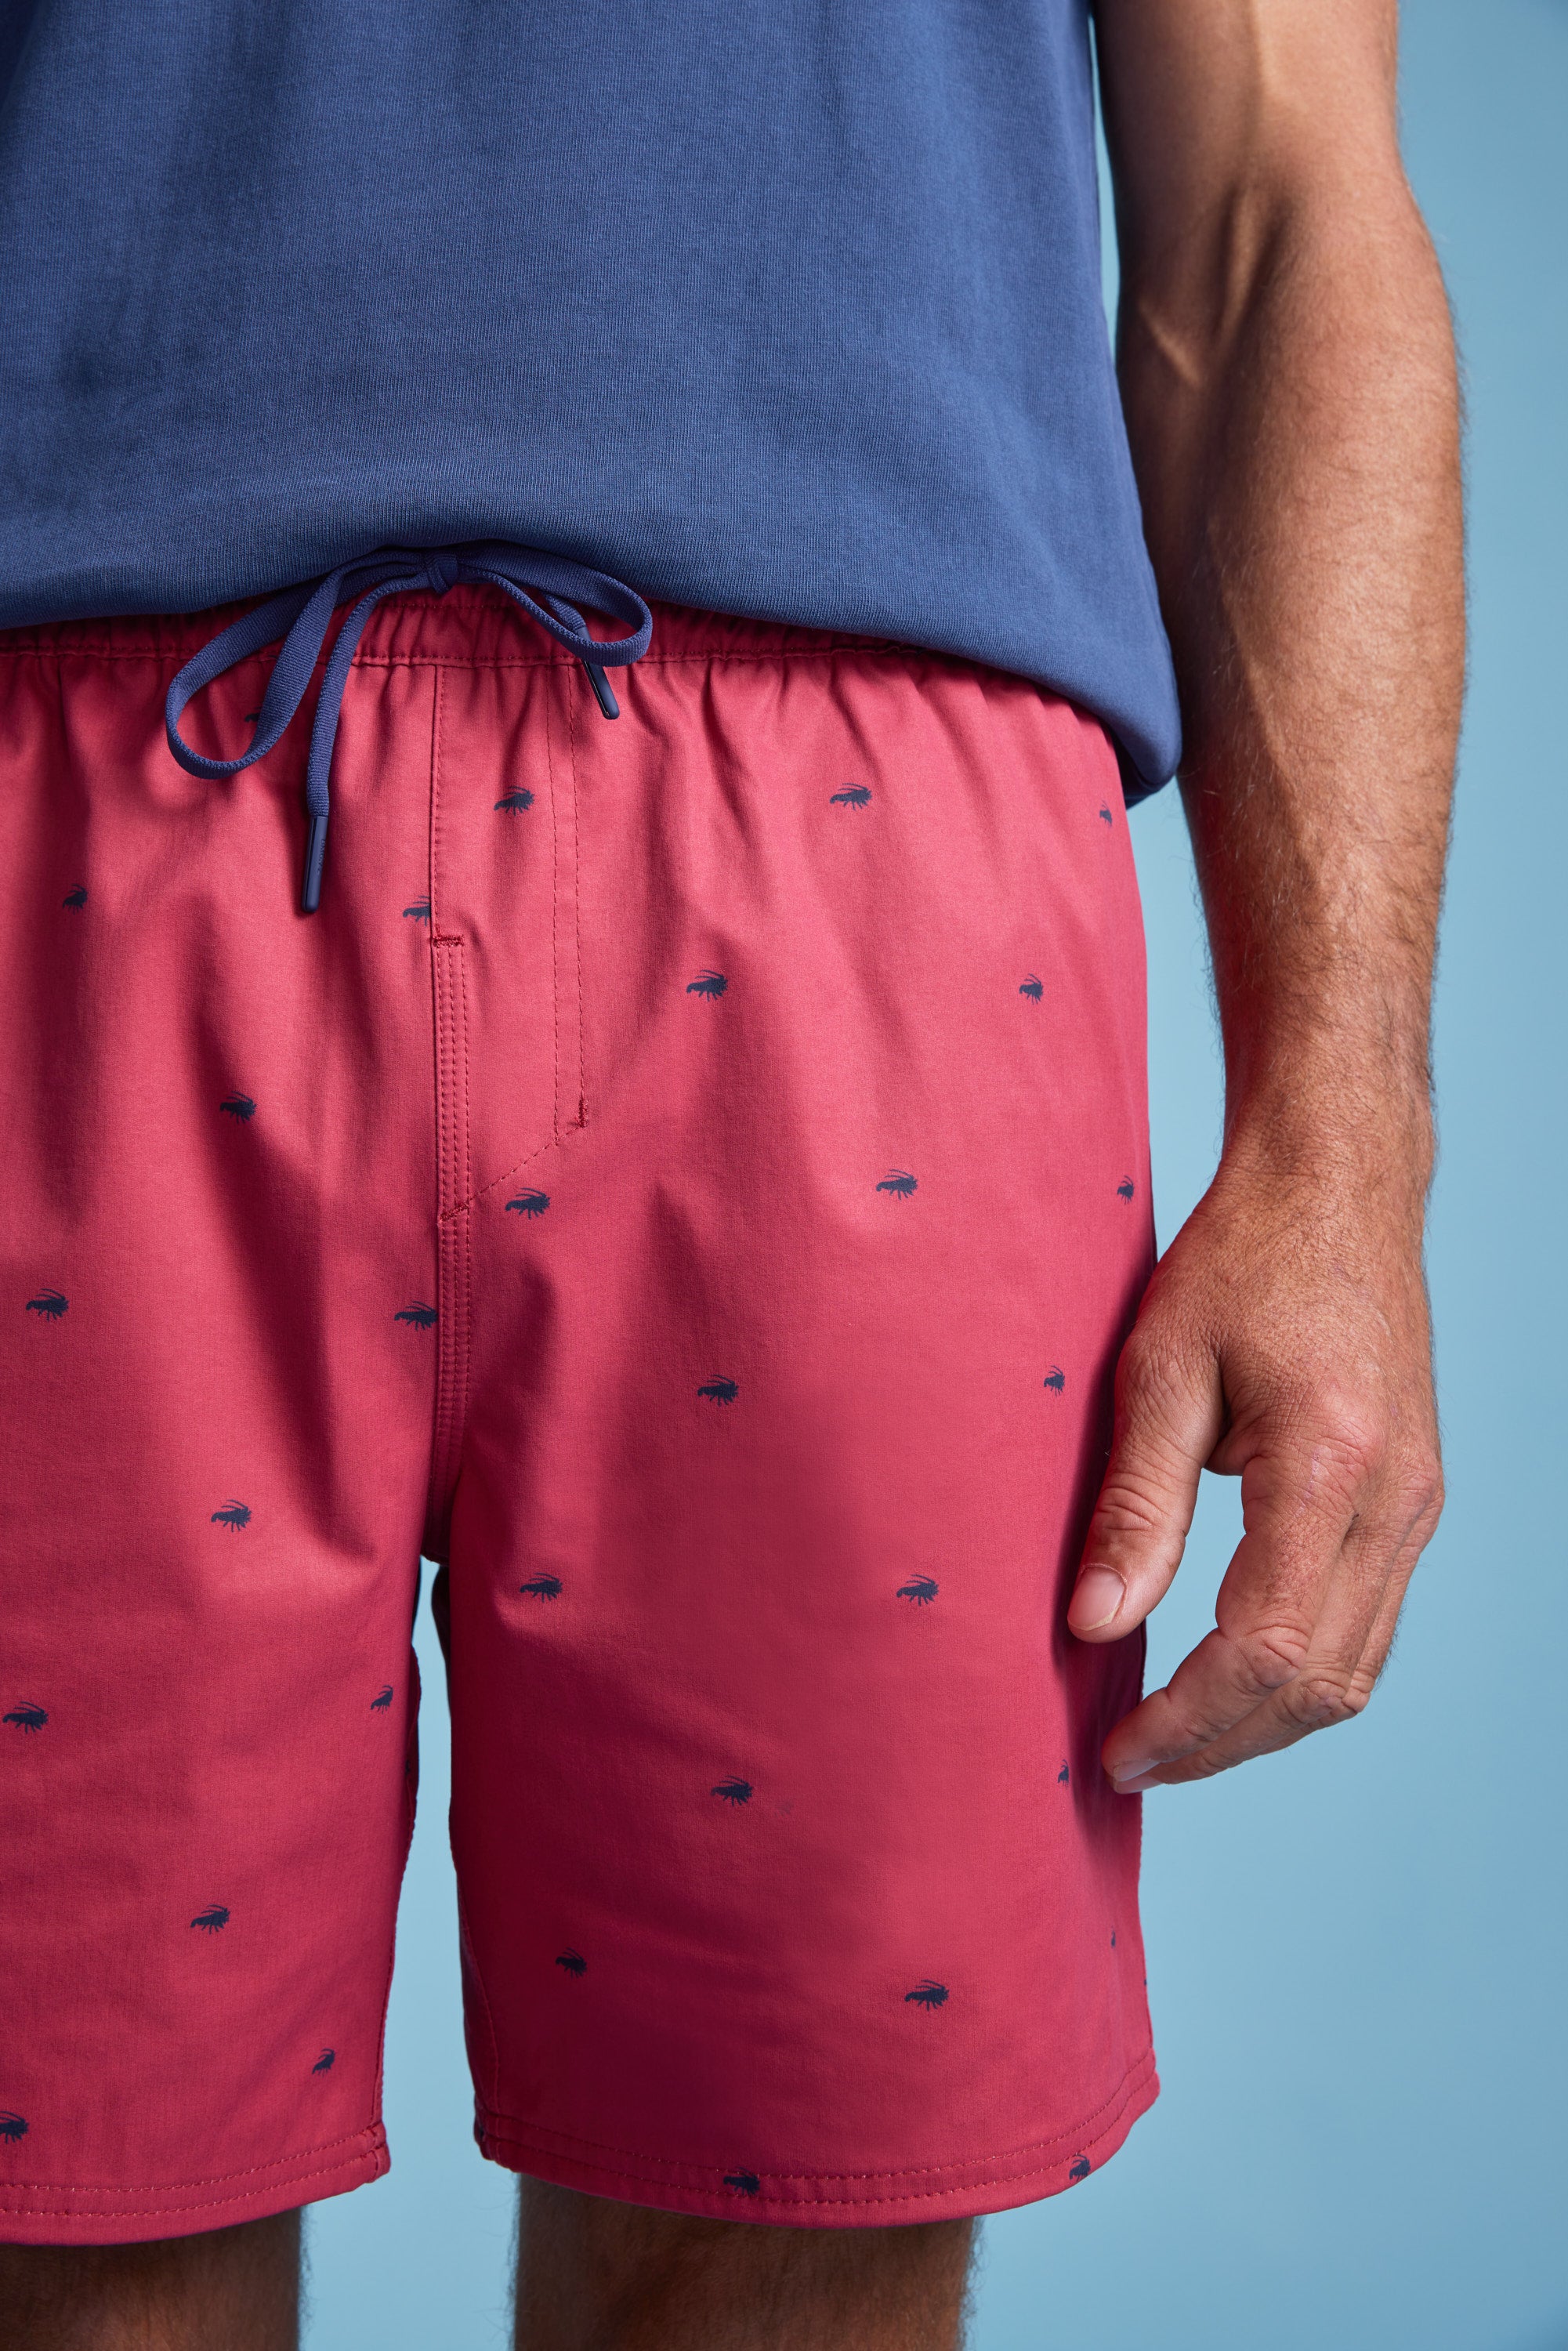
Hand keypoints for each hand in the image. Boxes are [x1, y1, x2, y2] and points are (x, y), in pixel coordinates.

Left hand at [1068, 1118, 1443, 1789]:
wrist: (1340, 1187)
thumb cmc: (1243, 1259)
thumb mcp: (1161, 1365)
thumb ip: (1134, 1504)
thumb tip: (1094, 1623)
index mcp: (1332, 1464)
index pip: (1266, 1646)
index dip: (1188, 1718)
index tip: (1115, 1749)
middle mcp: (1399, 1501)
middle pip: (1318, 1683)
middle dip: (1220, 1744)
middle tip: (1127, 1762)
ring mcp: (1420, 1508)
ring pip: (1353, 1671)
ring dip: (1262, 1724)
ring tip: (1168, 1737)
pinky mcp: (1416, 1504)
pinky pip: (1367, 1627)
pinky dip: (1299, 1674)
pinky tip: (1226, 1676)